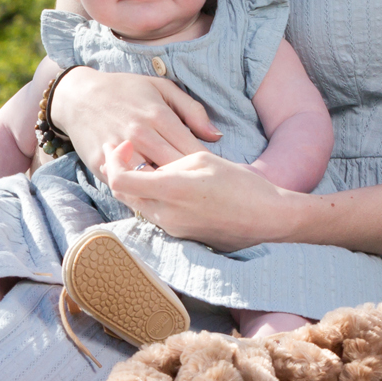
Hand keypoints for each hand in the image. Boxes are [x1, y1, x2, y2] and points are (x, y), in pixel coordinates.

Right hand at [52, 67, 220, 185]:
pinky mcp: (102, 165)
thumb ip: (192, 111)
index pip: (193, 151)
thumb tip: (216, 136)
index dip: (207, 166)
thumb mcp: (162, 88)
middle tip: (204, 192)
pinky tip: (154, 196)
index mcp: (158, 116)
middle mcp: (140, 135)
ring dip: (166, 191)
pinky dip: (141, 193)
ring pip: (151, 183)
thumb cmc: (125, 90)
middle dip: (191, 182)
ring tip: (180, 197)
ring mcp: (120, 151)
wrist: (78, 96)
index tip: (215, 175)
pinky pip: (127, 187)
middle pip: (175, 170)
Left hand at [108, 148, 302, 251]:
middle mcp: (165, 213)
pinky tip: (163, 183)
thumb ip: (169, 163)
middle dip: (118, 170)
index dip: (114, 160)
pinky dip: (150, 196)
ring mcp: (171, 227)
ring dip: (134, 185)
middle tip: (126, 152)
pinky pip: (154, 213)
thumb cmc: (240, 184)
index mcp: (170, 190)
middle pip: (122, 193)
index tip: (125, 145)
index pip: (119, 179)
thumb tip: (150, 168)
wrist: (267, 218)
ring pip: (137, 204)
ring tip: (146, 164)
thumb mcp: (201, 160)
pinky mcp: (180, 235)